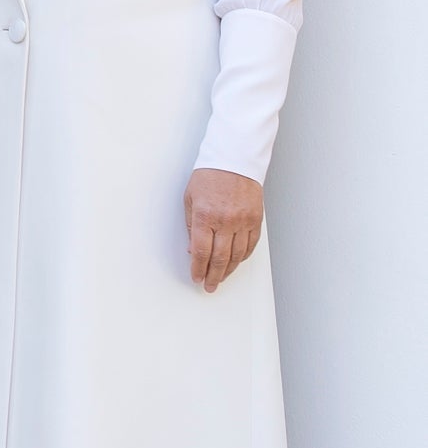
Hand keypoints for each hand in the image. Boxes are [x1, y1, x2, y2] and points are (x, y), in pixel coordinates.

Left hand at [185, 167, 263, 291]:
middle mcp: (226, 221)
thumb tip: (193, 250)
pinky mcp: (256, 220)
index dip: (198, 269)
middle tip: (209, 286)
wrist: (234, 160)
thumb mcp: (190, 199)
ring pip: (237, 255)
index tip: (196, 278)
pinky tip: (236, 263)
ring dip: (228, 270)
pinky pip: (250, 245)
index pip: (201, 251)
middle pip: (220, 258)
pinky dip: (243, 257)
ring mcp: (243, 221)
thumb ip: (191, 226)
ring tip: (220, 278)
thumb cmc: (208, 177)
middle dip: (213, 276)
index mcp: (205, 216)